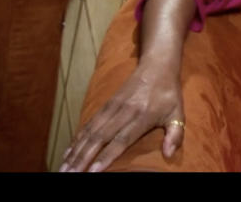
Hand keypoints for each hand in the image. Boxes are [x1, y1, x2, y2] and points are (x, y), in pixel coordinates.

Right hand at [59, 61, 183, 171]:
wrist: (156, 65)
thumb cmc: (168, 93)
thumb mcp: (178, 113)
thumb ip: (175, 134)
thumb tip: (169, 154)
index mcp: (142, 116)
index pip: (121, 139)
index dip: (107, 156)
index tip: (94, 171)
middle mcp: (124, 112)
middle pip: (100, 138)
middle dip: (83, 158)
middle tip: (68, 175)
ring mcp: (112, 107)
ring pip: (90, 132)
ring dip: (75, 151)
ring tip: (63, 168)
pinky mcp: (106, 104)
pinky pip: (88, 124)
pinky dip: (77, 139)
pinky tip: (67, 152)